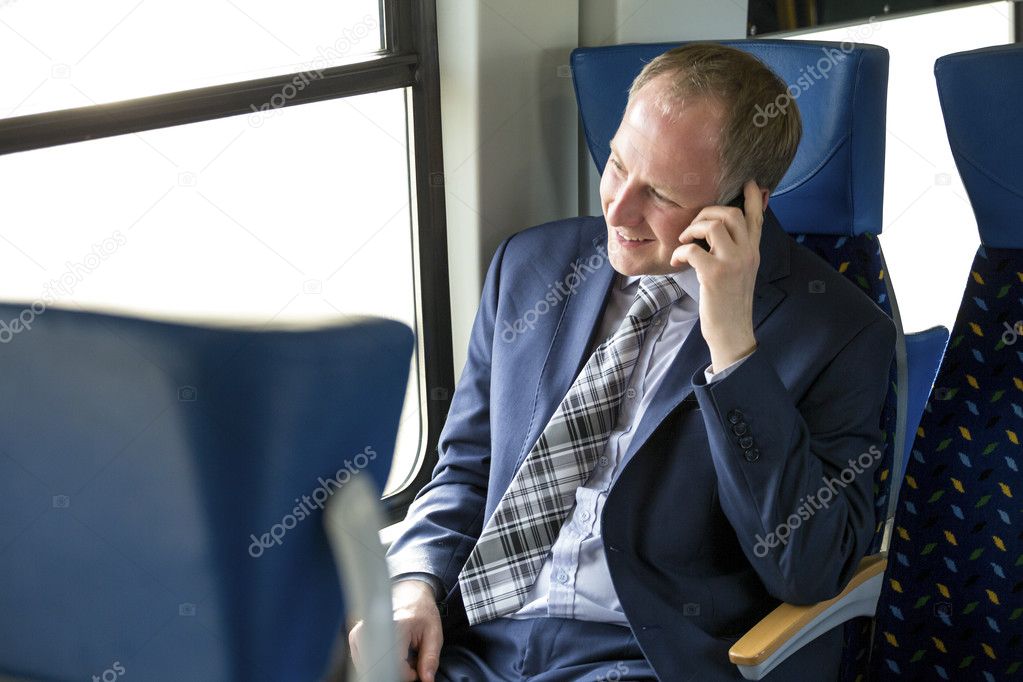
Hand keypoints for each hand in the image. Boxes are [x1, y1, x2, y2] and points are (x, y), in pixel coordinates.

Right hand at [349, 579, 443, 681]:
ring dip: (387, 666)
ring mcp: (360, 634)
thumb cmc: (421, 612)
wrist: (409, 593)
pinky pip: (364, 663)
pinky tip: (388, 652)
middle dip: (397, 670)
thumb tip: (426, 680)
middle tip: (409, 656)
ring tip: (400, 652)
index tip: (416, 666)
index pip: (395, 666)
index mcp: (395, 625)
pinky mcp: (354, 638)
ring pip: (371, 667)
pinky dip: (378, 662)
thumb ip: (430, 659)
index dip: (407, 673)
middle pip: (380, 667)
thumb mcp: (434, 633)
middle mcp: (372, 628)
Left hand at [671, 180, 763, 371]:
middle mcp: (746, 253)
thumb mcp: (739, 274)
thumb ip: (735, 253)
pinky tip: (677, 261)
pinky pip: (693, 249)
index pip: (757, 218)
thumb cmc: (729, 304)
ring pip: (713, 225)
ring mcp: (732, 263)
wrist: (732, 332)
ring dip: (692, 228)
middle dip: (707, 211)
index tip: (750, 181)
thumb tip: (716, 236)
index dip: (753, 197)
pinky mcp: (714, 274)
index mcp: (753, 252)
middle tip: (693, 225)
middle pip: (731, 213)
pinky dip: (680, 251)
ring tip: (684, 241)